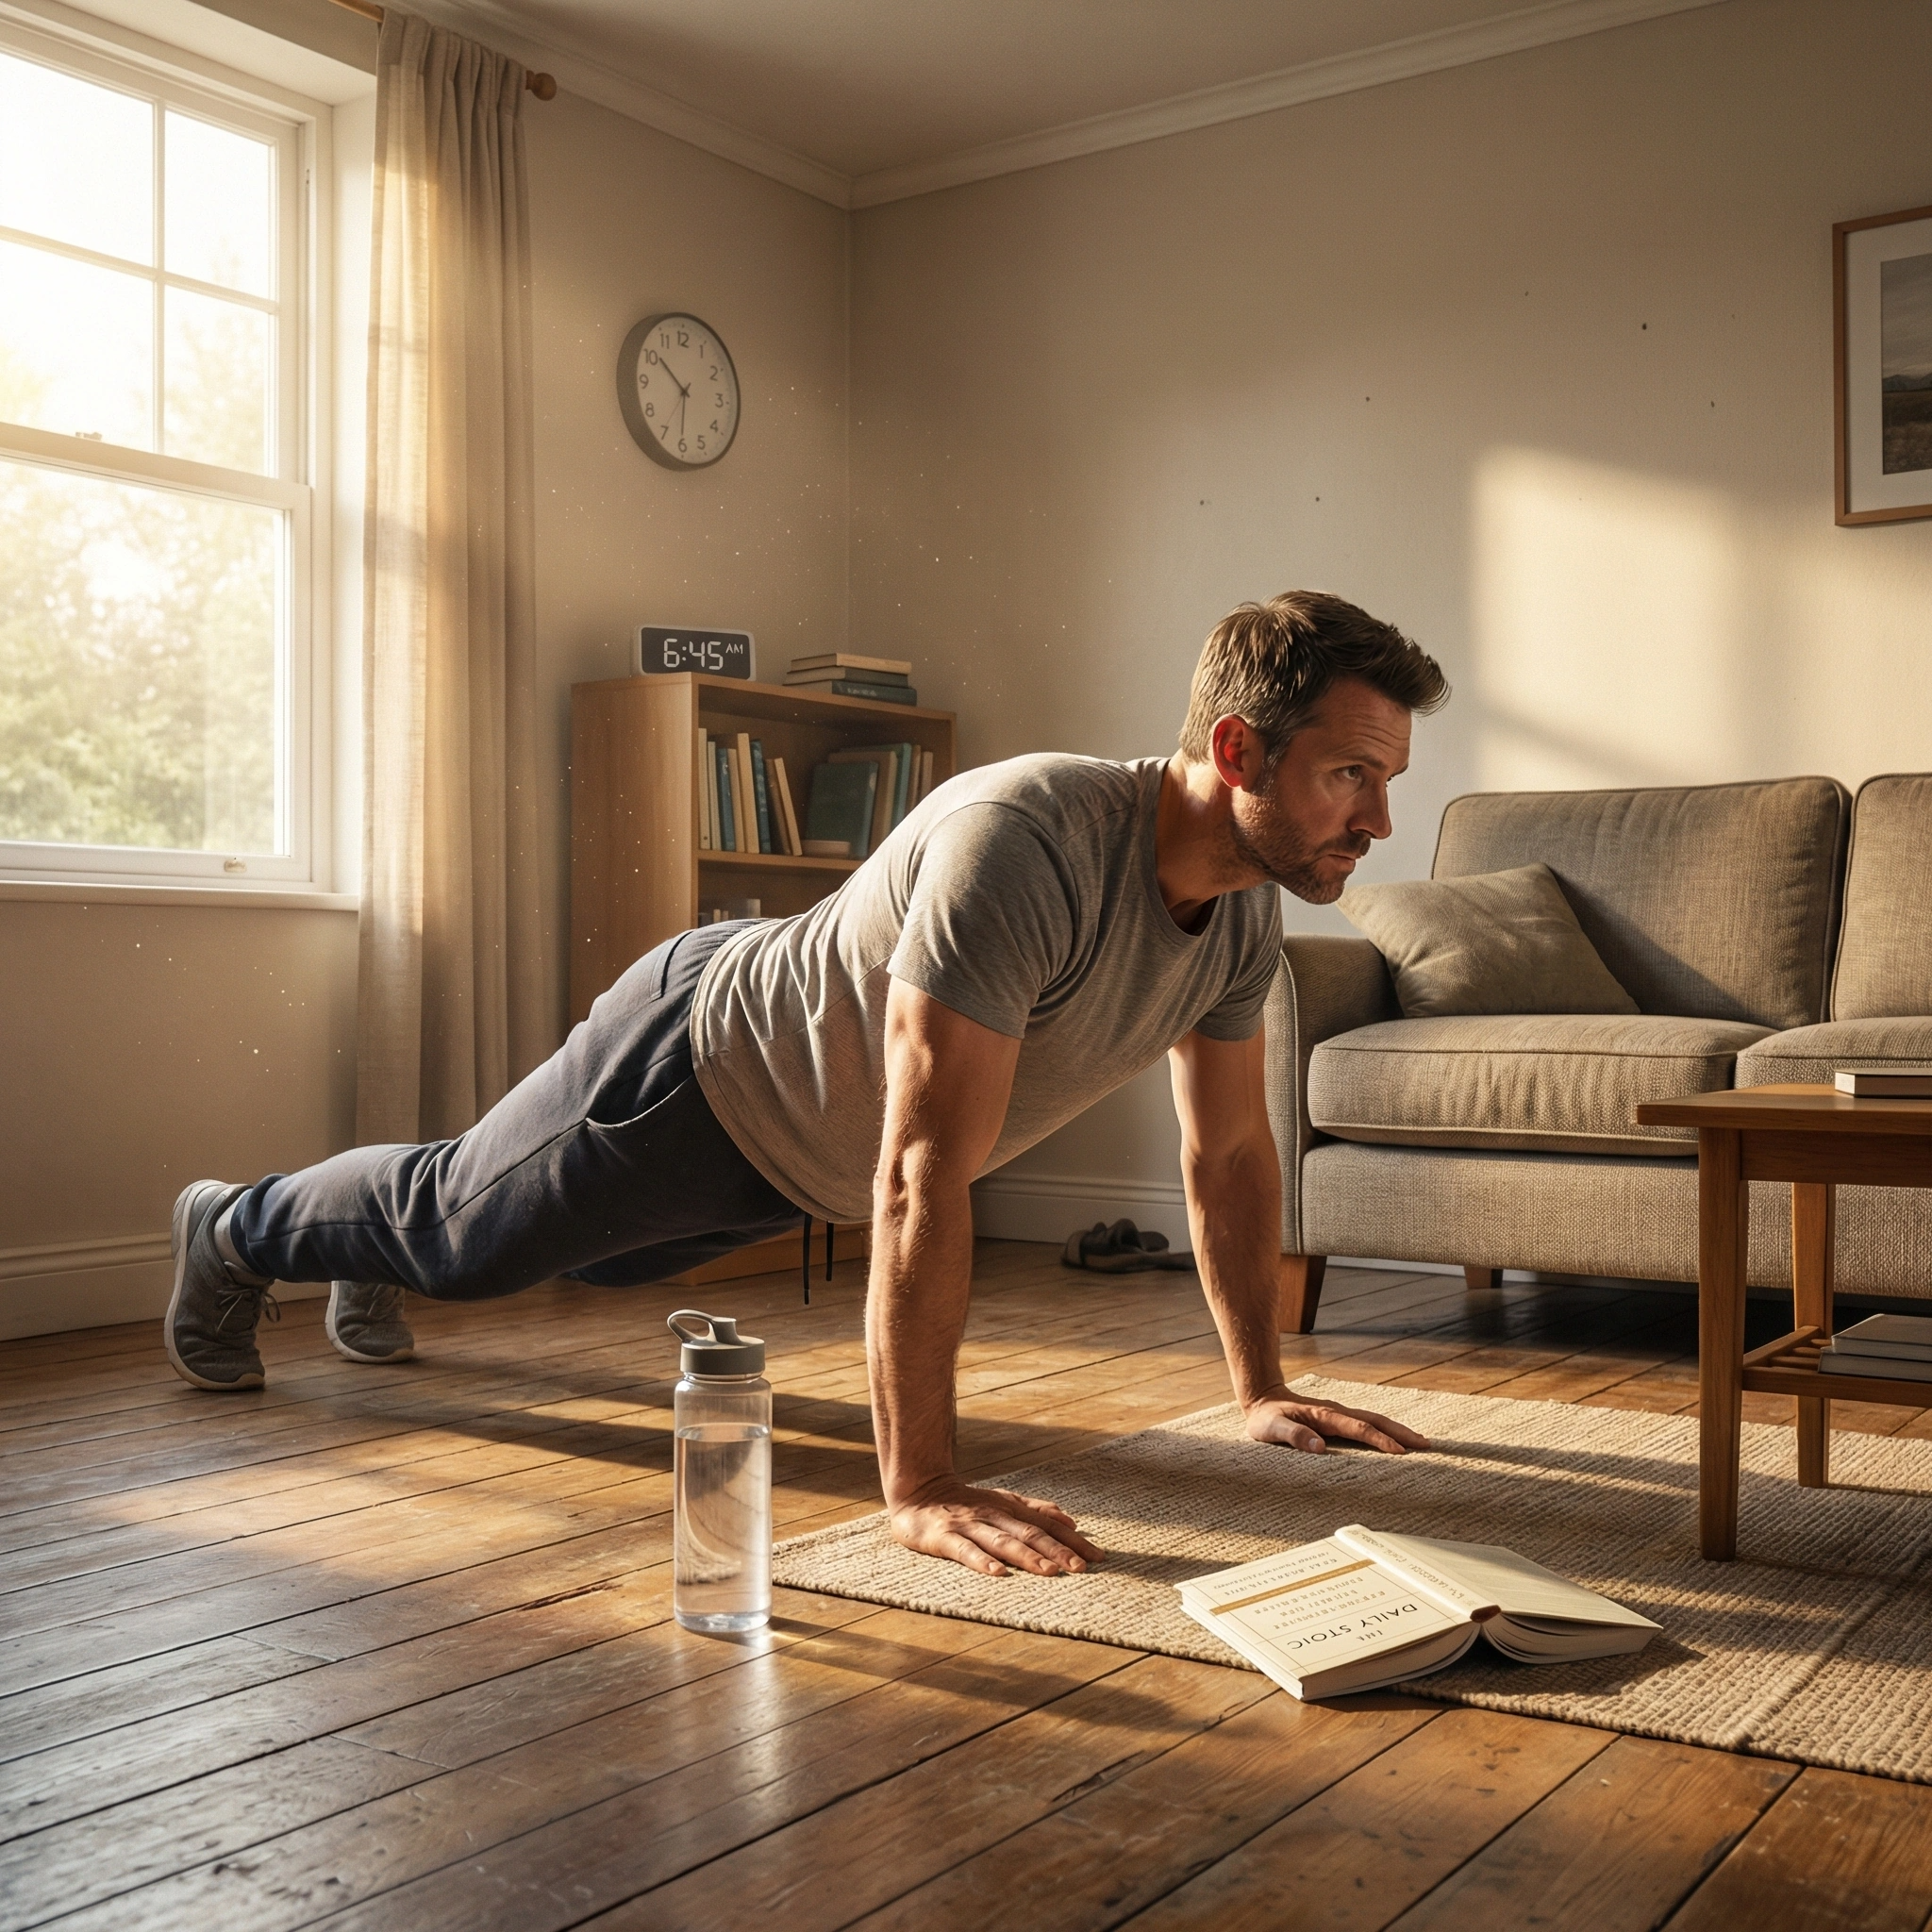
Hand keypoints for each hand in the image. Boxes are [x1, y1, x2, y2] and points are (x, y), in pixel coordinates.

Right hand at [889, 1479, 1102, 1576]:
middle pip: (1030, 1533)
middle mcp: (993, 1514)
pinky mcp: (944, 1537)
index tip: (1099, 1557)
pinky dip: (982, 1562)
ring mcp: (969, 1525)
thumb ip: (1035, 1509)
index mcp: (1009, 1508)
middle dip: (1058, 1550)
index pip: (1047, 1524)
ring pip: (1003, 1541)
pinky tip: (997, 1574)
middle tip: (1082, 1568)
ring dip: (1028, 1556)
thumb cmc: (963, 1502)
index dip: (1073, 1540)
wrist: (916, 1490)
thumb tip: (1072, 1521)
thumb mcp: (1002, 1500)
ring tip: (1050, 1571)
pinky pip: (965, 1550)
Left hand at [1244, 1386, 1429, 1455]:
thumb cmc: (1266, 1418)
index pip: (1358, 1429)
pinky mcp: (1338, 1420)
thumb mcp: (1271, 1428)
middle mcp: (1336, 1413)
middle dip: (1400, 1432)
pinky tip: (1394, 1440)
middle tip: (1426, 1444)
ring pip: (1374, 1420)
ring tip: (1420, 1442)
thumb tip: (1319, 1448)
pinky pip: (1366, 1425)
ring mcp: (1339, 1415)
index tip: (1399, 1451)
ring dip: (1397, 1430)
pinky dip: (1384, 1431)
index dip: (1379, 1440)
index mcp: (1324, 1416)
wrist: (1263, 1399)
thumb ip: (1292, 1436)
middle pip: (1374, 1420)